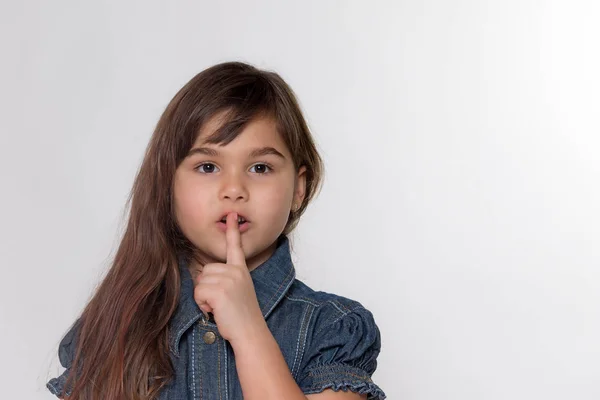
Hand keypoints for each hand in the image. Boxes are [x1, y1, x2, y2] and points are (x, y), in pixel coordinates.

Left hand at [192, 212, 265, 344]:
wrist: (250, 332)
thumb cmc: (242, 316)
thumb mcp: (238, 291)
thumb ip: (225, 279)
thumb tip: (202, 275)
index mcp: (241, 270)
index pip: (236, 247)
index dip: (232, 229)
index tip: (231, 214)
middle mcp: (236, 271)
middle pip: (205, 270)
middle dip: (206, 287)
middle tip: (222, 302)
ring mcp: (229, 280)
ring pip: (200, 282)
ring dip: (204, 298)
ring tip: (220, 307)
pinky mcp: (220, 290)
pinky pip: (198, 293)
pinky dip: (202, 304)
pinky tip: (216, 310)